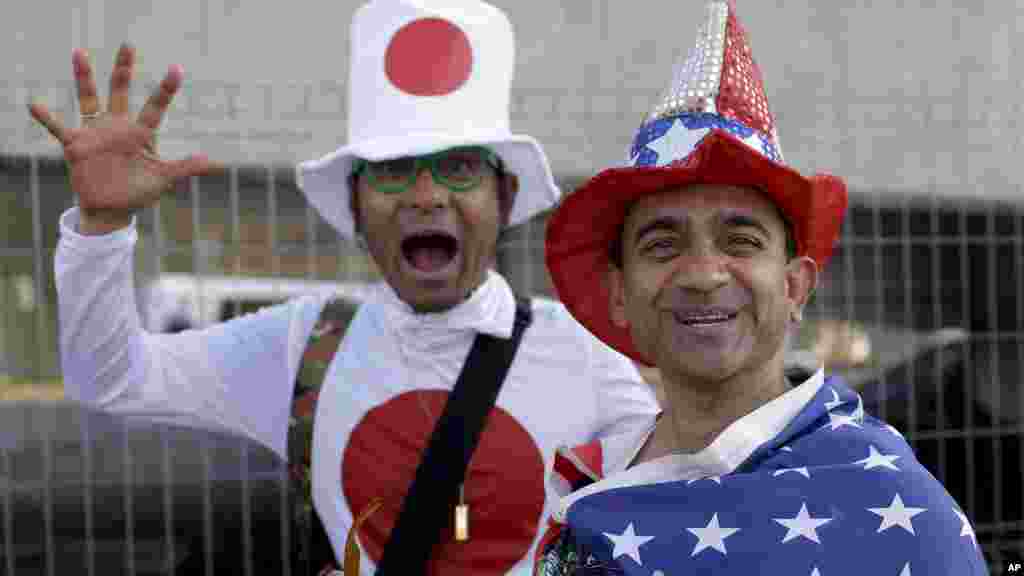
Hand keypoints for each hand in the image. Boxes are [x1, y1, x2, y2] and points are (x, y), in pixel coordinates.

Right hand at [28, 43, 219, 234]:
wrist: (111, 208)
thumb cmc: (138, 191)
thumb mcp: (164, 179)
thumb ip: (186, 168)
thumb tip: (216, 164)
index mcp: (141, 133)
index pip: (156, 106)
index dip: (166, 89)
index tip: (177, 68)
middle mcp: (118, 127)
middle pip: (121, 91)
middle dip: (124, 69)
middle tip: (128, 44)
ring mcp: (96, 133)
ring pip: (89, 99)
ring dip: (84, 78)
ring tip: (79, 53)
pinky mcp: (76, 145)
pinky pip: (58, 128)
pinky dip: (46, 117)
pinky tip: (34, 104)